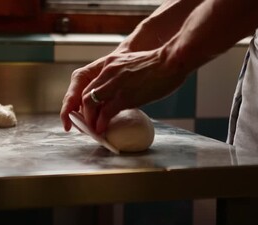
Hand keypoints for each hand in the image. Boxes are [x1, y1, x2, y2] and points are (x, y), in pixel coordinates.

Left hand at [61, 46, 185, 133]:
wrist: (172, 61)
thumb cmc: (160, 65)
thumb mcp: (134, 65)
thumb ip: (125, 76)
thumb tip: (126, 92)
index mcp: (110, 63)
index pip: (89, 84)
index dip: (86, 101)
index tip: (89, 112)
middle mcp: (108, 72)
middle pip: (85, 95)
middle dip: (84, 112)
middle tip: (89, 123)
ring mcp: (115, 84)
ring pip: (90, 104)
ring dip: (90, 119)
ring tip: (94, 129)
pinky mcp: (124, 97)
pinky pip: (105, 113)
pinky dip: (100, 123)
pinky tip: (102, 130)